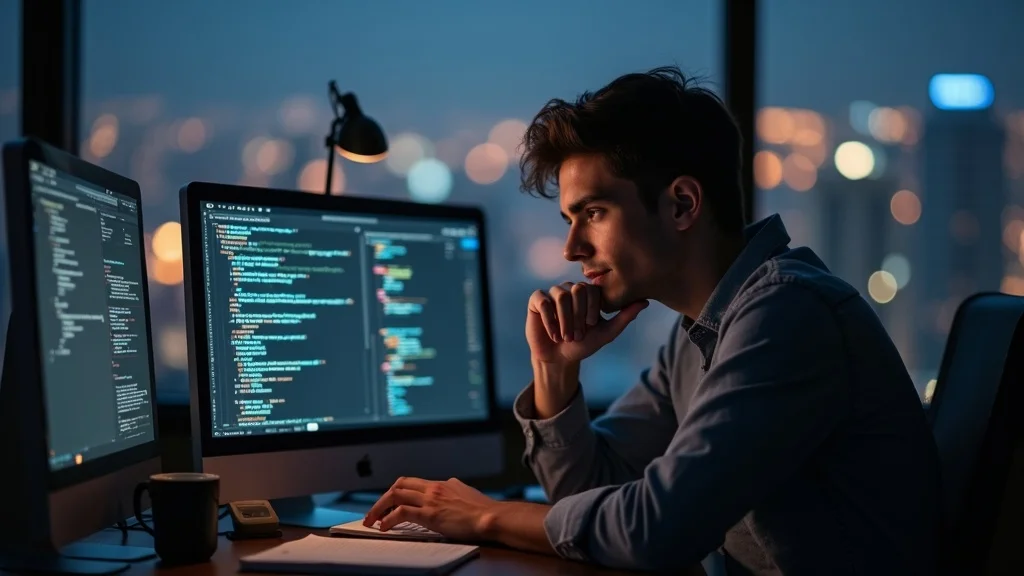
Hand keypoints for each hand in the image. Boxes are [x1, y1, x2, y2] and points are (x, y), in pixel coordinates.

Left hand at [363, 477, 499, 541]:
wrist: (490, 517)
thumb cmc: (483, 511)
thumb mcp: (466, 494)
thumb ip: (453, 492)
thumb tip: (450, 495)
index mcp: (442, 484)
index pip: (412, 482)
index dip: (397, 492)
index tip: (389, 503)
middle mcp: (434, 488)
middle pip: (399, 485)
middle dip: (383, 498)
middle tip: (374, 511)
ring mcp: (430, 500)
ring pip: (395, 495)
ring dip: (379, 508)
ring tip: (372, 520)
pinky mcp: (429, 514)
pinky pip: (401, 512)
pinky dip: (389, 519)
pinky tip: (384, 527)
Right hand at [526, 282, 648, 363]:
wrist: (559, 358)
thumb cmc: (584, 344)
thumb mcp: (607, 333)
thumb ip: (625, 317)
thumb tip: (645, 301)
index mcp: (587, 293)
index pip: (592, 290)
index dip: (592, 309)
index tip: (591, 327)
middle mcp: (570, 288)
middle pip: (576, 290)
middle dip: (578, 316)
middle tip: (577, 335)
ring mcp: (552, 292)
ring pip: (560, 296)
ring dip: (564, 321)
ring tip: (565, 337)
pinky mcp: (536, 300)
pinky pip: (542, 301)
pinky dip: (549, 320)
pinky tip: (553, 333)